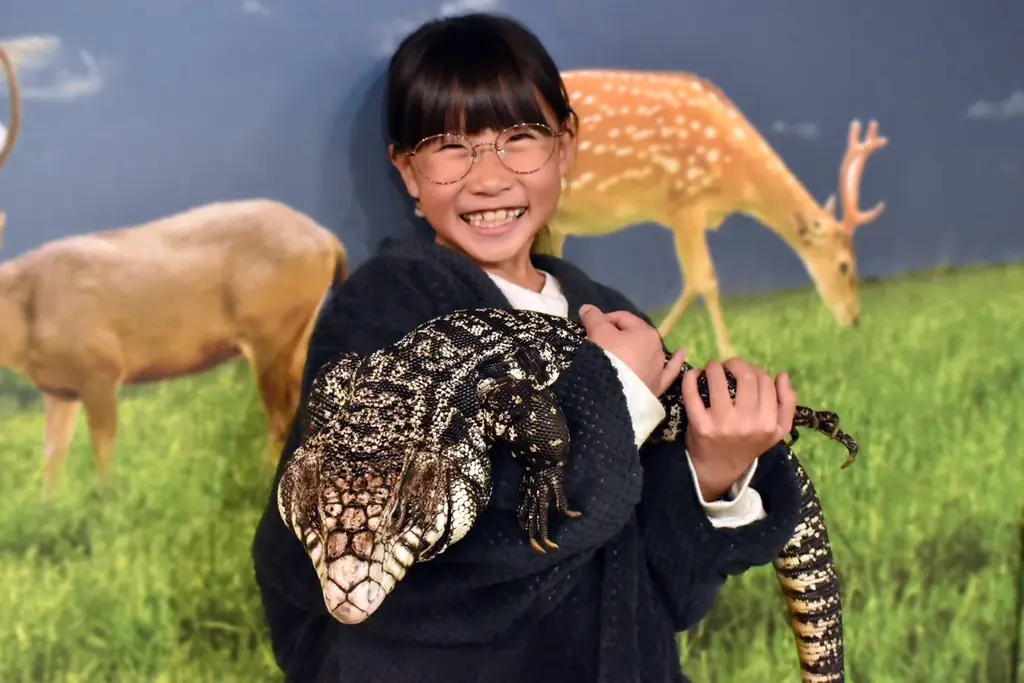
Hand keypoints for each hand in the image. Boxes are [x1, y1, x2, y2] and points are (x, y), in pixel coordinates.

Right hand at [578, 304, 685, 396]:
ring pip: (648, 353)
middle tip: (599, 342)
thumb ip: (593, 317)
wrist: (612, 395)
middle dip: (618, 336)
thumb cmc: (606, 359)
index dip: (605, 319)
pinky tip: (682, 353)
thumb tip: (587, 308)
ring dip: (638, 349)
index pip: (622, 318)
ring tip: (625, 350)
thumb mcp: (597, 333)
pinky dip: (676, 362)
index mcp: (645, 332)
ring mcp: (659, 368)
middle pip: (634, 336)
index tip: (590, 326)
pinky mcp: (658, 386)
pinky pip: (670, 371)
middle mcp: (657, 348)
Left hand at [681, 357, 796, 501]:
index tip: (745, 371)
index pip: (765, 381)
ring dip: (714, 367)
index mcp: (768, 423)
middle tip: (728, 366)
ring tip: (713, 369)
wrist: (719, 469)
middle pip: (745, 376)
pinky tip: (693, 375)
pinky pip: (692, 394)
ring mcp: (722, 424)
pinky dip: (690, 379)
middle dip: (735, 363)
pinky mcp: (700, 426)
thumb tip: (783, 375)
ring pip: (718, 379)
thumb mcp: (776, 431)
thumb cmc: (749, 445)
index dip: (755, 369)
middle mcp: (747, 423)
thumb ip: (786, 404)